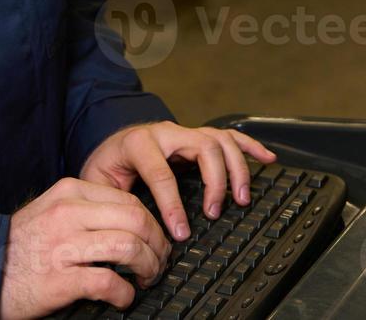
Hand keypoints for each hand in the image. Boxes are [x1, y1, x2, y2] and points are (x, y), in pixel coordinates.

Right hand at [0, 177, 171, 318]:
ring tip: (146, 279)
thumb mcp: (50, 211)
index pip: (128, 200)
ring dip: (148, 267)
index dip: (151, 222)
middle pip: (136, 219)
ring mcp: (64, 246)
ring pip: (129, 247)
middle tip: (159, 261)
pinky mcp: (61, 280)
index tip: (156, 240)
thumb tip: (128, 220)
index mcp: (69, 193)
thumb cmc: (18, 246)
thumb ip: (84, 209)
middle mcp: (68, 214)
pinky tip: (123, 298)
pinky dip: (124, 294)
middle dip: (157, 243)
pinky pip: (109, 282)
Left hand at [80, 122, 276, 241]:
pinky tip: (267, 159)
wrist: (109, 143)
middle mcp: (166, 133)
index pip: (162, 173)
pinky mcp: (197, 137)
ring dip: (236, 169)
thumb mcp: (98, 183)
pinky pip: (230, 137)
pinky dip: (250, 147)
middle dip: (214, 182)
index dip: (173, 206)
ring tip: (242, 198)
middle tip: (215, 213)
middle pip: (203, 147)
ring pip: (220, 141)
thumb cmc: (106, 166)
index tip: (181, 233)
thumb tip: (135, 230)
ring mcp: (184, 133)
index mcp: (139, 143)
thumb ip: (113, 202)